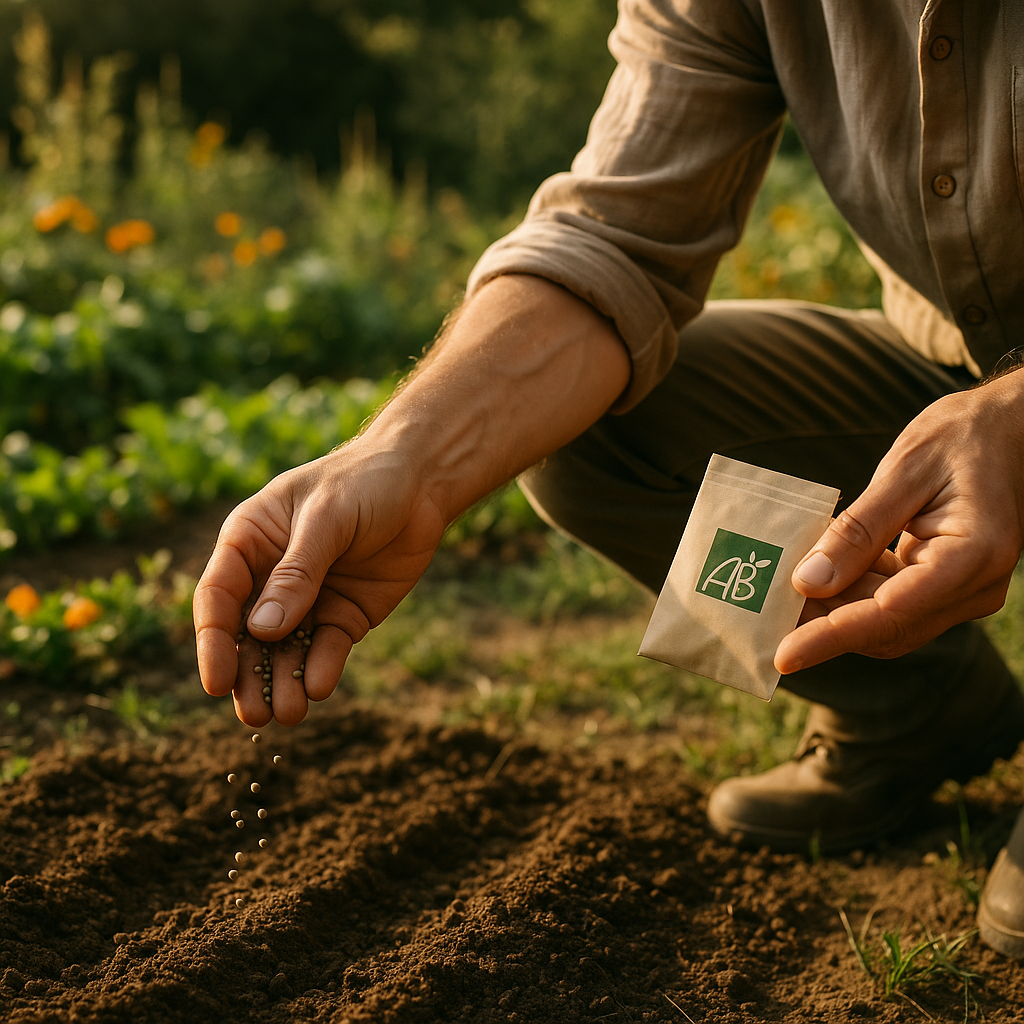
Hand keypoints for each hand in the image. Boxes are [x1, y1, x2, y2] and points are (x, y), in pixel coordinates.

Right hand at [193, 441, 445, 725]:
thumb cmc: (364, 482)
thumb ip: (297, 572)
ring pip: (285, 650)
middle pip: (248, 635)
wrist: (422, 484)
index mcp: (249, 542)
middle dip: (248, 676)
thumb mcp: (328, 518)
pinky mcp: (344, 615)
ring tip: (288, 714)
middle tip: (254, 715)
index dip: (213, 642)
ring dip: (283, 682)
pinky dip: (321, 668)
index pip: (219, 597)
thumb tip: (261, 629)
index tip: (216, 683)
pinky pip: (326, 648)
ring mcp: (308, 599)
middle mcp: (271, 576)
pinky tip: (319, 688)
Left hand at [775, 370, 1023, 672]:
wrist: (1011, 430)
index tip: (782, 655)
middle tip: (764, 616)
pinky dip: (850, 594)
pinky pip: (891, 604)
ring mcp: (963, 590)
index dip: (831, 637)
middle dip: (823, 626)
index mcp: (973, 555)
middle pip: (887, 629)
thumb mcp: (904, 471)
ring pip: (885, 622)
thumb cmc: (961, 437)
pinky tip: (815, 573)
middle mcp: (975, 586)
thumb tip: (808, 582)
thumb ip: (858, 530)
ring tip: (780, 593)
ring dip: (833, 612)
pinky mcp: (945, 585)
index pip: (891, 613)